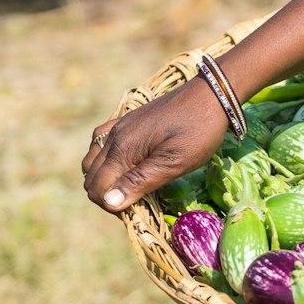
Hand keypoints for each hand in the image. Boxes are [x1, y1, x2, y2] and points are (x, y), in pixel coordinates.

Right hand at [81, 80, 229, 212]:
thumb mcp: (174, 162)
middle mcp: (113, 136)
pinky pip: (100, 142)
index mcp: (122, 149)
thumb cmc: (198, 131)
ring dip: (105, 178)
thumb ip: (140, 182)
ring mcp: (118, 126)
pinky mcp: (127, 120)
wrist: (213, 94)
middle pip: (91, 177)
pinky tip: (125, 164)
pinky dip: (105, 159)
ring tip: (132, 186)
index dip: (112, 205)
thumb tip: (108, 202)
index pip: (97, 188)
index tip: (138, 210)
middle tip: (137, 201)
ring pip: (92, 161)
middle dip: (108, 194)